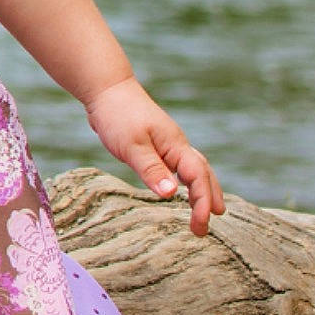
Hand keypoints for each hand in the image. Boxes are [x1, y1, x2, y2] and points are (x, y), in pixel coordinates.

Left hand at [83, 77, 225, 235]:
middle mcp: (176, 145)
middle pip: (203, 174)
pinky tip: (178, 188)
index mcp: (176, 146)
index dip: (202, 202)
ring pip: (192, 169)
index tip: (201, 225)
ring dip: (201, 190)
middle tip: (208, 226)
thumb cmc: (118, 114)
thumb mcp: (132, 145)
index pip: (198, 178)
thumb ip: (151, 169)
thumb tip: (171, 194)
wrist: (106, 89)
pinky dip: (184, 180)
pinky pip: (177, 166)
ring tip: (206, 211)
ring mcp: (166, 144)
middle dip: (209, 199)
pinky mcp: (154, 144)